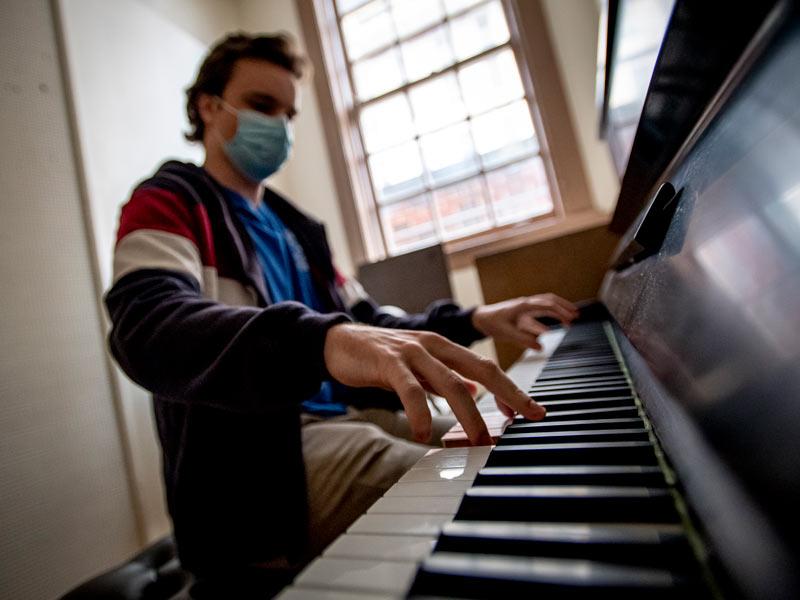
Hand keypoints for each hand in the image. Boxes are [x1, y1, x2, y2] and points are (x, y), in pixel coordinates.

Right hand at [323, 324, 545, 444]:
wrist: (338, 342)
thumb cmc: (379, 358)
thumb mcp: (418, 368)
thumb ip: (444, 378)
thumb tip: (474, 392)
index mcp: (443, 347)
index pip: (485, 367)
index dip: (510, 388)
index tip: (532, 411)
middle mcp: (433, 345)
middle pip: (480, 369)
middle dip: (508, 394)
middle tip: (526, 419)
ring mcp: (412, 351)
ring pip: (451, 382)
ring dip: (470, 415)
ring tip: (480, 441)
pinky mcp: (389, 361)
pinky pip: (410, 389)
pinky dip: (420, 413)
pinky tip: (424, 433)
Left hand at [472, 293, 578, 350]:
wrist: (480, 318)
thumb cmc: (492, 323)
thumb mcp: (507, 333)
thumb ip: (524, 340)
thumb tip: (541, 346)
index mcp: (523, 306)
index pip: (546, 305)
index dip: (560, 311)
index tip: (571, 318)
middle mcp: (526, 303)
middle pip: (549, 300)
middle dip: (564, 306)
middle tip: (576, 315)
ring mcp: (525, 306)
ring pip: (546, 302)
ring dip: (559, 308)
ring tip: (571, 317)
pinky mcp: (523, 311)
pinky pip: (540, 309)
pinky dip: (550, 313)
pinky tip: (555, 323)